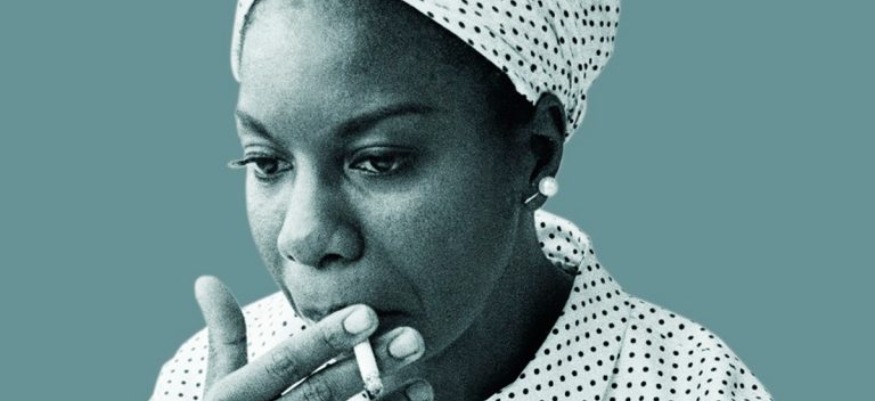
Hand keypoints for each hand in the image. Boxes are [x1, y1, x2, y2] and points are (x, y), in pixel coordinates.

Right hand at [194, 276, 433, 400]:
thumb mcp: (216, 390)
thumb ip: (224, 340)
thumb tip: (207, 279)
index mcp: (232, 400)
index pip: (283, 365)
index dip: (325, 340)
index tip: (368, 314)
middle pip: (320, 395)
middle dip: (368, 366)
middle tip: (414, 338)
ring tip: (423, 380)